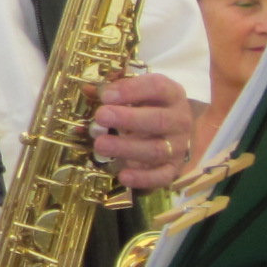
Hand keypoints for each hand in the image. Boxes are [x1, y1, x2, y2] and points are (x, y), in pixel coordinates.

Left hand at [90, 70, 192, 191]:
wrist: (172, 130)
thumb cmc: (147, 107)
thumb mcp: (135, 94)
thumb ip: (113, 90)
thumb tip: (88, 89)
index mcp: (170, 94)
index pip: (157, 87)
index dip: (132, 90)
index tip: (106, 95)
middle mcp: (179, 120)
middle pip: (158, 120)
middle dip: (127, 119)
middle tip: (101, 116)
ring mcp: (178, 146)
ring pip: (156, 149)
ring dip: (127, 148)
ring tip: (100, 144)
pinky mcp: (173, 168)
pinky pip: (162, 176)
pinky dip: (143, 178)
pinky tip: (123, 176)